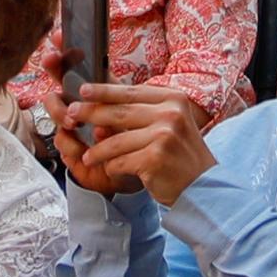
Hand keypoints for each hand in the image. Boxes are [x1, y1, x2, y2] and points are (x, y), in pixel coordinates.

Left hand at [66, 83, 212, 207]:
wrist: (204, 186)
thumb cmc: (182, 154)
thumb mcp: (171, 123)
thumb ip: (145, 111)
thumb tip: (105, 102)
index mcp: (173, 99)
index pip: (131, 91)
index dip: (104, 90)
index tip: (83, 90)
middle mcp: (170, 114)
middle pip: (119, 112)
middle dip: (91, 113)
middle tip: (71, 114)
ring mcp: (163, 136)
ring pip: (116, 140)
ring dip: (97, 150)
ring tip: (88, 156)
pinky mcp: (155, 159)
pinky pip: (120, 161)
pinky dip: (112, 167)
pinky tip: (109, 169)